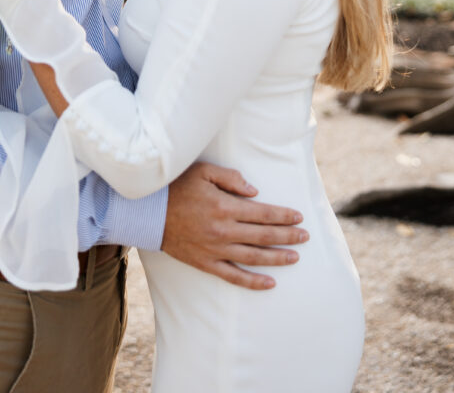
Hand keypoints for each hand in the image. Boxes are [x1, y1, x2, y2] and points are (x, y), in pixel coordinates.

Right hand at [162, 162, 307, 290]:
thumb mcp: (203, 171)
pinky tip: (269, 283)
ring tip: (295, 257)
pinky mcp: (205, 263)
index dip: (283, 215)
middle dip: (288, 236)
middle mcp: (224, 230)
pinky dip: (253, 282)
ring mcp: (215, 250)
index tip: (299, 216)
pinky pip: (233, 276)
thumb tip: (255, 191)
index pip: (263, 213)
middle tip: (305, 236)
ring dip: (277, 258)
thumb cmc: (176, 187)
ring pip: (253, 257)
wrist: (148, 212)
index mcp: (225, 206)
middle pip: (263, 236)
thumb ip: (231, 178)